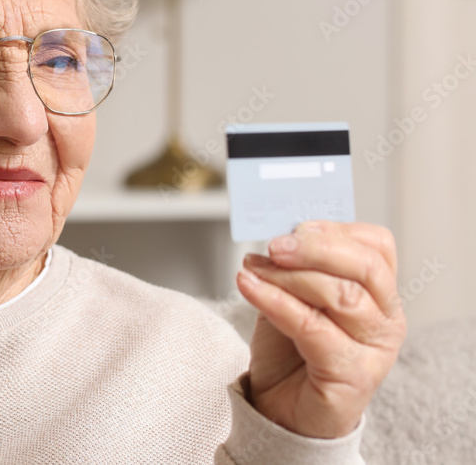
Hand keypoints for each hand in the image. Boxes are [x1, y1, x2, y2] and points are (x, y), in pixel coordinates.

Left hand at [236, 220, 406, 437]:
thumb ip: (293, 268)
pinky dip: (275, 301)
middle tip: (273, 245)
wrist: (281, 409)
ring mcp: (374, 350)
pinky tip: (248, 287)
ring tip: (251, 268)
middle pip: (364, 268)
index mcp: (379, 294)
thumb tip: (277, 234)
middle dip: (315, 248)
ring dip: (287, 275)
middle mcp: (386, 320)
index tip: (295, 225)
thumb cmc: (291, 351)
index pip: (376, 247)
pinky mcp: (352, 376)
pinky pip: (313, 327)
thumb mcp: (292, 297)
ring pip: (339, 295)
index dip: (335, 229)